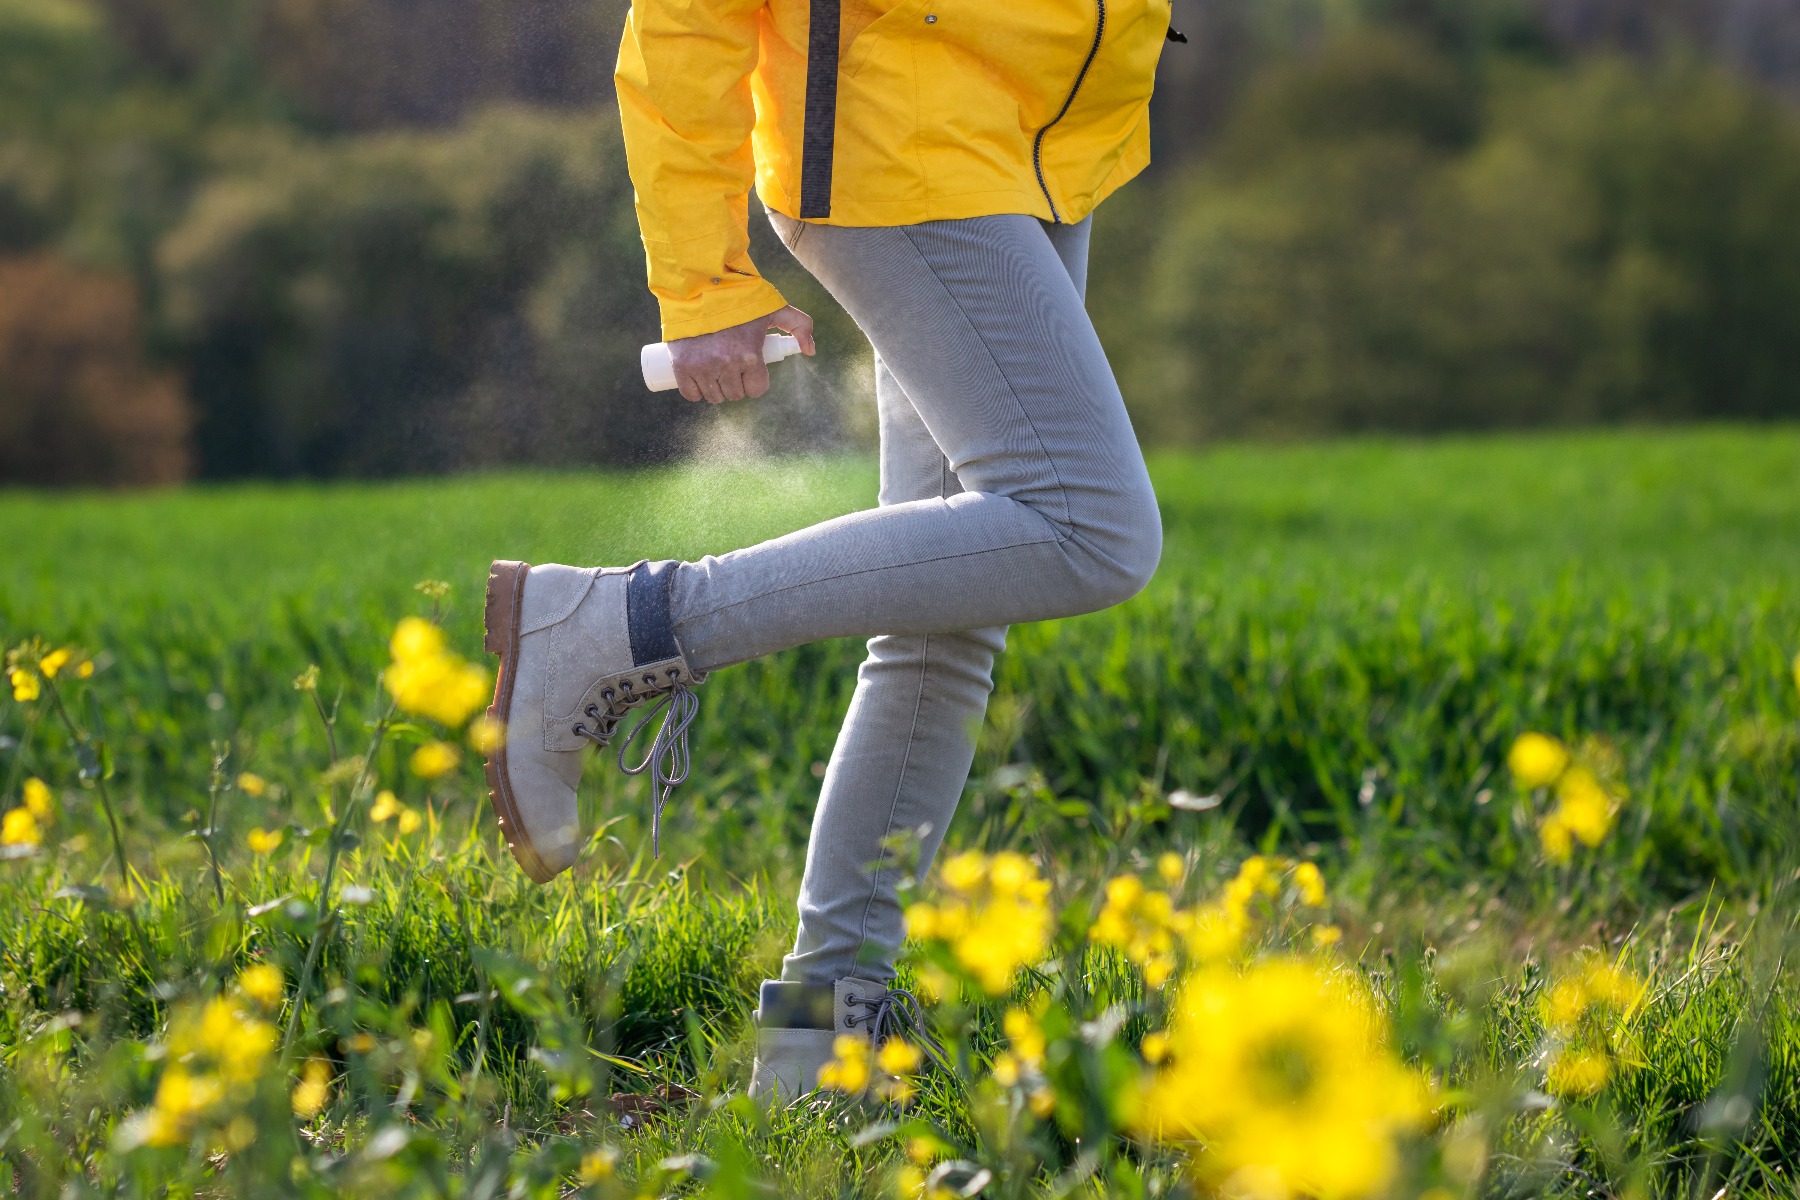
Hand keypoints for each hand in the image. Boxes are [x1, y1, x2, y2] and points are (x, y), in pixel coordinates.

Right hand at [669, 305, 815, 403]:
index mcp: (750, 355)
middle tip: (732, 368)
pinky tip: (700, 379)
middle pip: (735, 394)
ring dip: (717, 389)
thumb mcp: (774, 308)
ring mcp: (702, 367)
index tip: (751, 370)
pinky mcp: (681, 367)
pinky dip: (696, 391)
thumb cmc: (739, 297)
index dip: (755, 381)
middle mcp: (726, 365)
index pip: (757, 389)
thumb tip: (811, 351)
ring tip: (716, 372)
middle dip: (736, 384)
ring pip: (714, 397)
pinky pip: (692, 394)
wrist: (699, 286)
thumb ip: (799, 325)